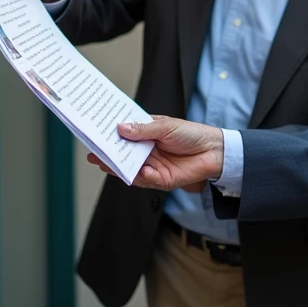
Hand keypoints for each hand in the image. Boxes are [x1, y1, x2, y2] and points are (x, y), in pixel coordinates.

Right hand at [87, 117, 224, 190]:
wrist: (214, 151)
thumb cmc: (192, 135)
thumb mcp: (166, 126)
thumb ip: (143, 129)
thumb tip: (121, 128)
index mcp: (146, 134)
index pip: (123, 135)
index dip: (109, 134)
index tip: (94, 132)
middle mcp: (145, 151)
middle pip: (122, 153)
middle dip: (107, 153)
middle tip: (93, 152)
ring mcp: (151, 166)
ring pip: (128, 168)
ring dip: (116, 167)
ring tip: (105, 163)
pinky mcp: (159, 179)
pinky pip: (144, 180)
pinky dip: (140, 176)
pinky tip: (139, 170)